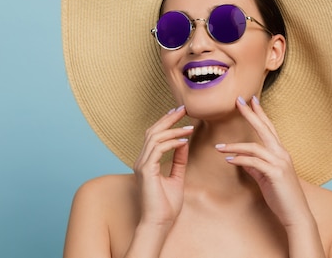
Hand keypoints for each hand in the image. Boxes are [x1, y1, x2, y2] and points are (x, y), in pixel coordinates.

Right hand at [133, 106, 192, 228]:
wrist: (160, 223)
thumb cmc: (166, 205)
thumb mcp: (177, 177)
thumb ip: (179, 160)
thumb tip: (184, 143)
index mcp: (147, 161)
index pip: (155, 135)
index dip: (166, 122)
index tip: (180, 113)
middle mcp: (141, 160)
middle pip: (153, 131)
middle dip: (168, 118)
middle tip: (184, 109)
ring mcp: (142, 164)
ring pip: (155, 137)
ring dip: (174, 130)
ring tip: (189, 127)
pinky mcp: (146, 170)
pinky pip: (158, 149)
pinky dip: (172, 143)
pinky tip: (184, 141)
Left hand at [215, 96, 311, 227]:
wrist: (295, 214)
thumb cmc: (282, 196)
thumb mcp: (266, 178)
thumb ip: (254, 166)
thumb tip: (240, 159)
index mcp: (280, 153)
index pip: (269, 128)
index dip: (260, 113)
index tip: (250, 100)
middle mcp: (282, 154)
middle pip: (264, 129)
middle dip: (251, 114)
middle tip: (238, 101)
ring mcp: (280, 163)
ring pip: (255, 146)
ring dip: (234, 146)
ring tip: (218, 147)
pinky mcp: (275, 174)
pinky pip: (254, 162)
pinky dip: (240, 159)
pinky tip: (229, 160)